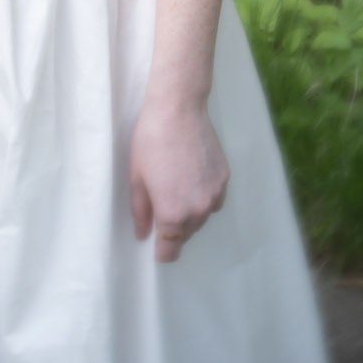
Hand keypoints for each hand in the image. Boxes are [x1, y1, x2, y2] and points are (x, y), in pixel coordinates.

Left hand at [129, 94, 229, 262]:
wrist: (179, 110)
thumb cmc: (150, 142)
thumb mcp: (137, 178)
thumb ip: (140, 212)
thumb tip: (142, 234)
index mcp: (173, 214)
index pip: (170, 251)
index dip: (162, 252)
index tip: (156, 247)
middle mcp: (198, 210)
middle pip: (186, 234)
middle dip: (174, 229)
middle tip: (161, 204)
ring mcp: (215, 195)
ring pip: (202, 218)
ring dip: (190, 213)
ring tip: (177, 189)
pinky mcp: (225, 180)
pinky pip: (214, 200)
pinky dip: (204, 198)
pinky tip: (192, 178)